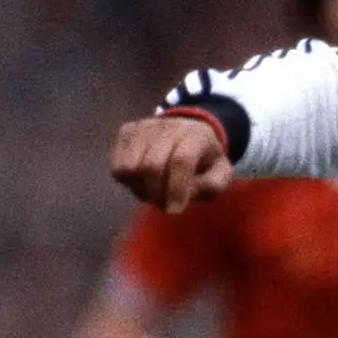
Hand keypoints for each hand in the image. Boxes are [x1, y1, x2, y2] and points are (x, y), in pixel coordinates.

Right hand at [112, 113, 232, 212]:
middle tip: (165, 204)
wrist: (188, 135)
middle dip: (157, 193)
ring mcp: (143, 126)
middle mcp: (168, 126)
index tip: (175, 211)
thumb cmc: (205, 162)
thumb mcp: (220, 176)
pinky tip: (143, 180)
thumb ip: (210, 187)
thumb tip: (182, 194)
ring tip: (155, 190)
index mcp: (197, 135)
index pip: (181, 160)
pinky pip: (117, 167)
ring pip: (128, 168)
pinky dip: (128, 181)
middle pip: (151, 165)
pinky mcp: (126, 132)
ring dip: (140, 188)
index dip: (176, 189)